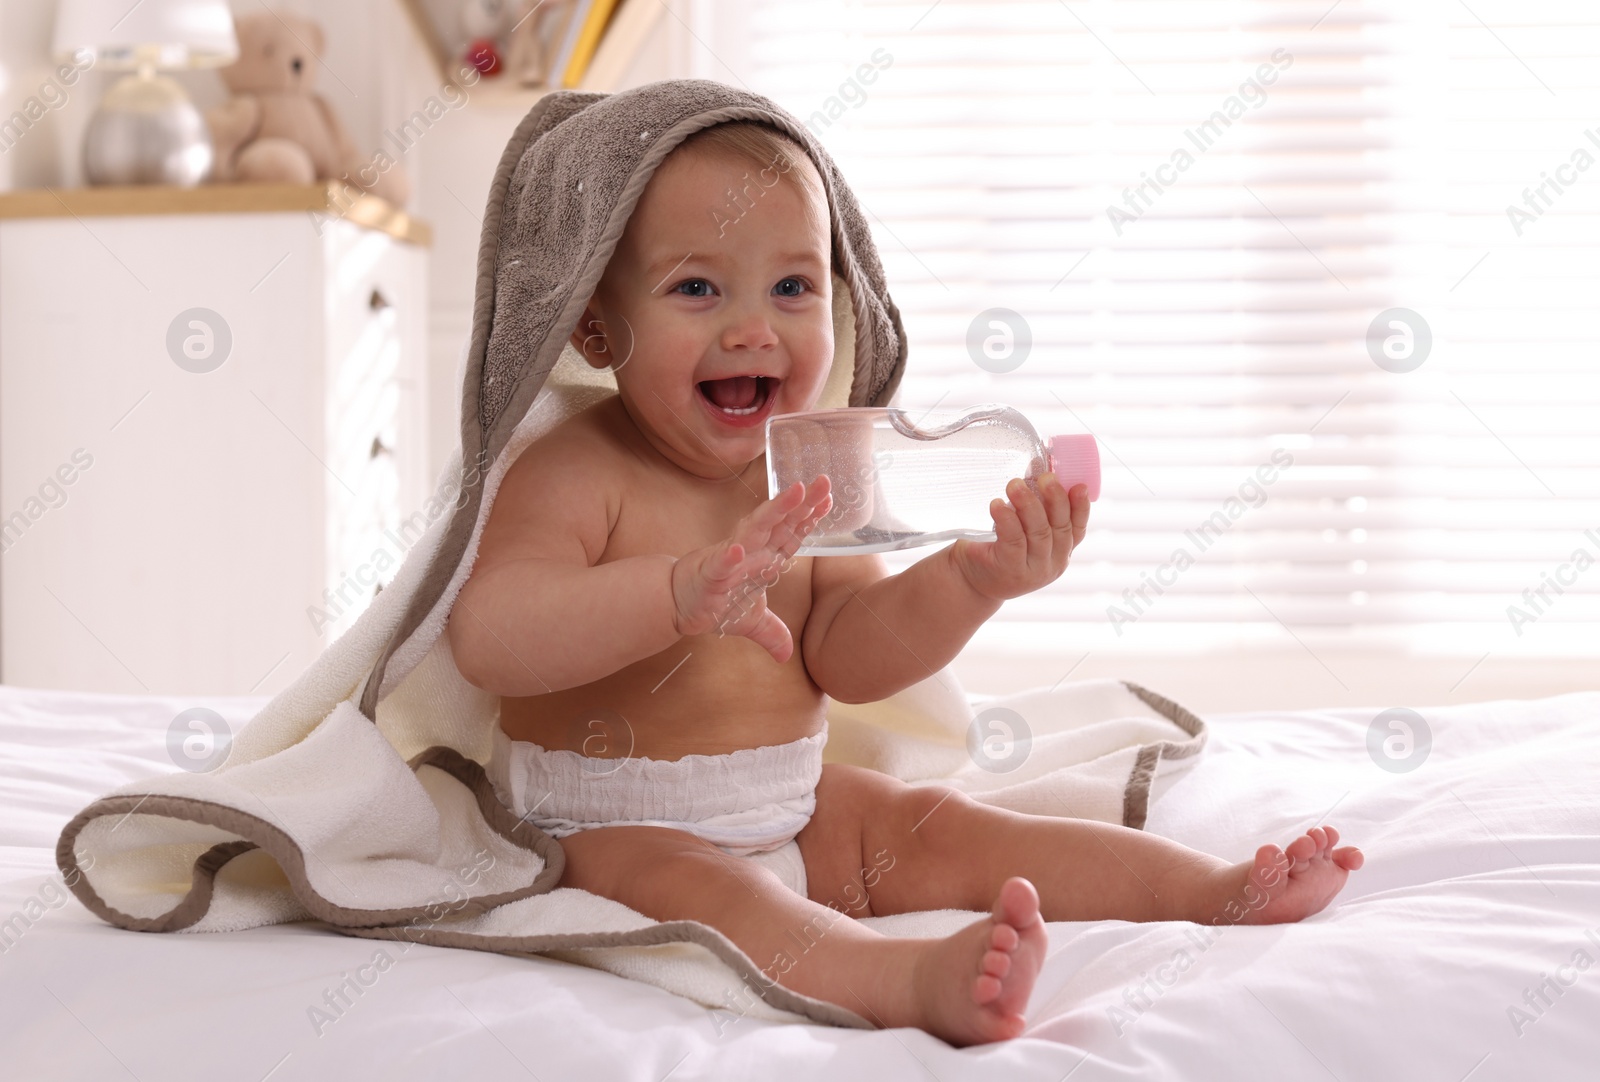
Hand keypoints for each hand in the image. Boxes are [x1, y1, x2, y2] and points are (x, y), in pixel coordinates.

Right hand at [670, 475, 832, 662]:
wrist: (676, 603)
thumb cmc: (714, 602)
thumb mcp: (750, 622)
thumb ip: (771, 632)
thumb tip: (785, 654)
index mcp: (762, 558)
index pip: (791, 535)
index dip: (810, 517)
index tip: (828, 498)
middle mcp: (750, 551)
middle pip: (780, 523)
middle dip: (801, 503)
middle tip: (823, 481)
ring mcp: (731, 560)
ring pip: (755, 531)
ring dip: (775, 512)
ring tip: (794, 493)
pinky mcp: (709, 574)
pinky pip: (720, 564)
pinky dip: (729, 556)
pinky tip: (739, 549)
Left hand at [948, 472, 1089, 601]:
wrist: (970, 579)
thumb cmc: (998, 546)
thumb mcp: (1022, 527)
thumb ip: (1033, 502)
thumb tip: (1037, 463)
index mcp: (1061, 551)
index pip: (1077, 528)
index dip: (1081, 507)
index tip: (1079, 486)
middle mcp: (1052, 563)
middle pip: (1060, 527)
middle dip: (1055, 499)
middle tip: (1045, 476)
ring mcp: (1033, 570)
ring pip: (1039, 533)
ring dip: (1028, 504)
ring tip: (1015, 484)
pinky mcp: (1009, 570)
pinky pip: (1013, 541)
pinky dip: (1007, 520)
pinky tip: (997, 505)